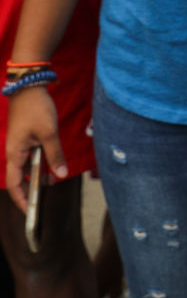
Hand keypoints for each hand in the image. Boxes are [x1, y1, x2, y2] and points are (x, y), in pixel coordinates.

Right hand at [5, 87, 66, 210]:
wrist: (29, 85)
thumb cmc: (36, 108)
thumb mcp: (49, 132)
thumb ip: (55, 154)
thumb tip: (61, 174)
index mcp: (15, 153)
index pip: (15, 184)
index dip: (21, 199)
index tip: (30, 212)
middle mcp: (14, 151)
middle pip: (18, 178)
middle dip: (29, 191)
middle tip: (41, 202)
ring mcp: (19, 145)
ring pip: (25, 168)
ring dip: (35, 177)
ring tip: (50, 183)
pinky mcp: (25, 138)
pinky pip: (29, 157)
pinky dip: (38, 164)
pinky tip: (50, 166)